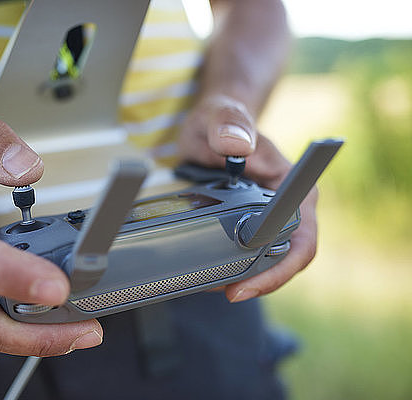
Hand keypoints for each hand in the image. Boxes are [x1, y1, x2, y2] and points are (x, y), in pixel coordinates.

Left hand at [178, 95, 317, 301]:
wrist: (214, 123)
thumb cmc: (223, 119)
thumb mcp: (220, 115)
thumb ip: (229, 124)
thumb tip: (238, 147)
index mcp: (293, 185)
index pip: (302, 238)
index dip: (281, 267)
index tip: (248, 282)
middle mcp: (288, 206)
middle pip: (286, 258)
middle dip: (260, 281)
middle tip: (226, 292)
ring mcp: (268, 217)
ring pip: (266, 261)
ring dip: (242, 278)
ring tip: (210, 285)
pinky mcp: (248, 223)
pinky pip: (246, 254)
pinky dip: (230, 267)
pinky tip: (207, 273)